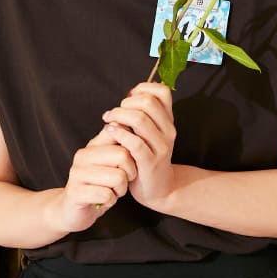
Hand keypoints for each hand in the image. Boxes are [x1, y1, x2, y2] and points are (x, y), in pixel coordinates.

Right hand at [56, 128, 136, 231]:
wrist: (72, 211)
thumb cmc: (98, 185)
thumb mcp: (109, 162)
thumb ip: (117, 145)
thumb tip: (129, 123)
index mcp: (92, 145)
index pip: (117, 132)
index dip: (131, 145)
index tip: (130, 159)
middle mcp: (83, 155)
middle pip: (123, 155)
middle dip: (130, 172)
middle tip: (123, 181)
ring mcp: (77, 173)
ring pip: (118, 177)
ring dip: (121, 189)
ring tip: (113, 191)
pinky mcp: (75, 193)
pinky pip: (107, 194)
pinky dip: (111, 200)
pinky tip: (104, 201)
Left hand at [102, 82, 175, 208]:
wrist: (159, 189)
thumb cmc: (147, 156)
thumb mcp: (150, 132)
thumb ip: (143, 114)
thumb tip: (130, 94)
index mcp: (168, 120)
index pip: (162, 92)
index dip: (143, 88)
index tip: (129, 97)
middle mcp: (168, 130)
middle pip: (148, 102)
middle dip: (126, 103)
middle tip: (114, 112)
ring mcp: (161, 147)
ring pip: (140, 120)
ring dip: (118, 115)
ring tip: (108, 120)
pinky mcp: (150, 162)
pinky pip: (134, 142)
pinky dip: (119, 133)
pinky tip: (109, 131)